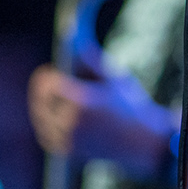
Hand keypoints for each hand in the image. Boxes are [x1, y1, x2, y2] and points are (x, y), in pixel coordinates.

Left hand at [27, 63, 173, 177]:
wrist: (146, 144)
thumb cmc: (133, 107)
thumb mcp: (114, 78)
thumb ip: (90, 59)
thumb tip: (71, 36)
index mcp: (80, 101)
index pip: (46, 83)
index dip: (48, 76)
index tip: (50, 71)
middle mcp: (70, 122)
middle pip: (40, 101)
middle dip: (45, 91)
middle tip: (47, 84)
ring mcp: (68, 140)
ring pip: (42, 118)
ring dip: (46, 109)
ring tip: (50, 100)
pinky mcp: (68, 152)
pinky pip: (48, 134)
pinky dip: (51, 126)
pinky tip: (57, 119)